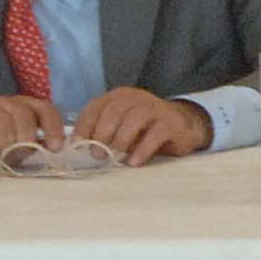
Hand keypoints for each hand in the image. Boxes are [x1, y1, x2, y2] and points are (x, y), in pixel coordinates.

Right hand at [0, 93, 68, 156]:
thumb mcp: (20, 142)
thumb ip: (36, 142)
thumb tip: (53, 148)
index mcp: (25, 105)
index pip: (45, 109)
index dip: (53, 127)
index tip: (55, 147)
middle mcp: (6, 103)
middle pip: (23, 114)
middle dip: (27, 137)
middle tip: (23, 154)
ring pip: (3, 123)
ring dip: (8, 145)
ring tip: (6, 159)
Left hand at [76, 88, 214, 164]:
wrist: (183, 125)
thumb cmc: (145, 129)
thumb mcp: (121, 127)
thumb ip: (103, 132)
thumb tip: (80, 148)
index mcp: (119, 97)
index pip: (96, 106)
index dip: (85, 125)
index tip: (77, 143)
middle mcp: (136, 98)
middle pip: (114, 110)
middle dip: (102, 133)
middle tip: (97, 154)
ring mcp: (155, 107)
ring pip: (135, 118)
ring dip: (121, 139)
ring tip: (116, 157)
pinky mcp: (171, 122)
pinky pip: (156, 133)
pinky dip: (143, 149)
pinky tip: (134, 162)